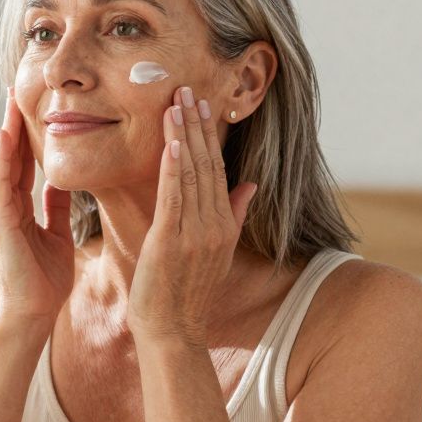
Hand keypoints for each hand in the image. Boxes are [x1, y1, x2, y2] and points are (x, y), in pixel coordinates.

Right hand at [0, 88, 74, 324]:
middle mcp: (4, 207)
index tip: (31, 107)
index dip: (26, 136)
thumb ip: (56, 208)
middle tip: (16, 90)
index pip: (22, 164)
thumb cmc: (44, 282)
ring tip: (10, 103)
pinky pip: (1, 183)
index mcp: (18, 209)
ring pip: (2, 164)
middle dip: (13, 124)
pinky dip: (2, 157)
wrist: (32, 314)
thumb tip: (61, 182)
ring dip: (7, 132)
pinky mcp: (0, 223)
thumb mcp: (57, 236)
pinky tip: (6, 135)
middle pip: (9, 157)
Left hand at [129, 87, 256, 344]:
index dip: (209, 136)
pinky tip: (171, 142)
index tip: (202, 105)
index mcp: (224, 226)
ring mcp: (196, 233)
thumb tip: (249, 185)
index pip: (218, 171)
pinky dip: (174, 167)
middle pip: (207, 165)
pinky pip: (175, 196)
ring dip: (184, 135)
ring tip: (176, 103)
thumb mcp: (217, 253)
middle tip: (188, 89)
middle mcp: (215, 225)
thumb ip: (234, 216)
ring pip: (191, 174)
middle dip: (197, 125)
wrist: (172, 332)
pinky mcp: (172, 241)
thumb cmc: (185, 295)